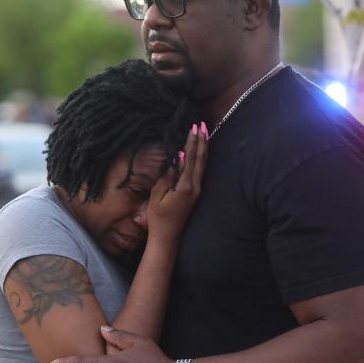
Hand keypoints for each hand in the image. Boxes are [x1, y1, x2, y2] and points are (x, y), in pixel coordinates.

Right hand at [147, 122, 207, 240]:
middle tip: (202, 124)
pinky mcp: (195, 194)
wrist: (167, 237)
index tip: (193, 127)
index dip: (192, 142)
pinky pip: (200, 172)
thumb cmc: (158, 217)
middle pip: (200, 159)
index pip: (190, 159)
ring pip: (203, 165)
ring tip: (205, 134)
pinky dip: (201, 159)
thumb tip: (176, 157)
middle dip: (201, 141)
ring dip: (204, 148)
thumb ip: (168, 176)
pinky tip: (200, 152)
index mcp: (185, 187)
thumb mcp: (158, 196)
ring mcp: (197, 191)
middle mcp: (195, 188)